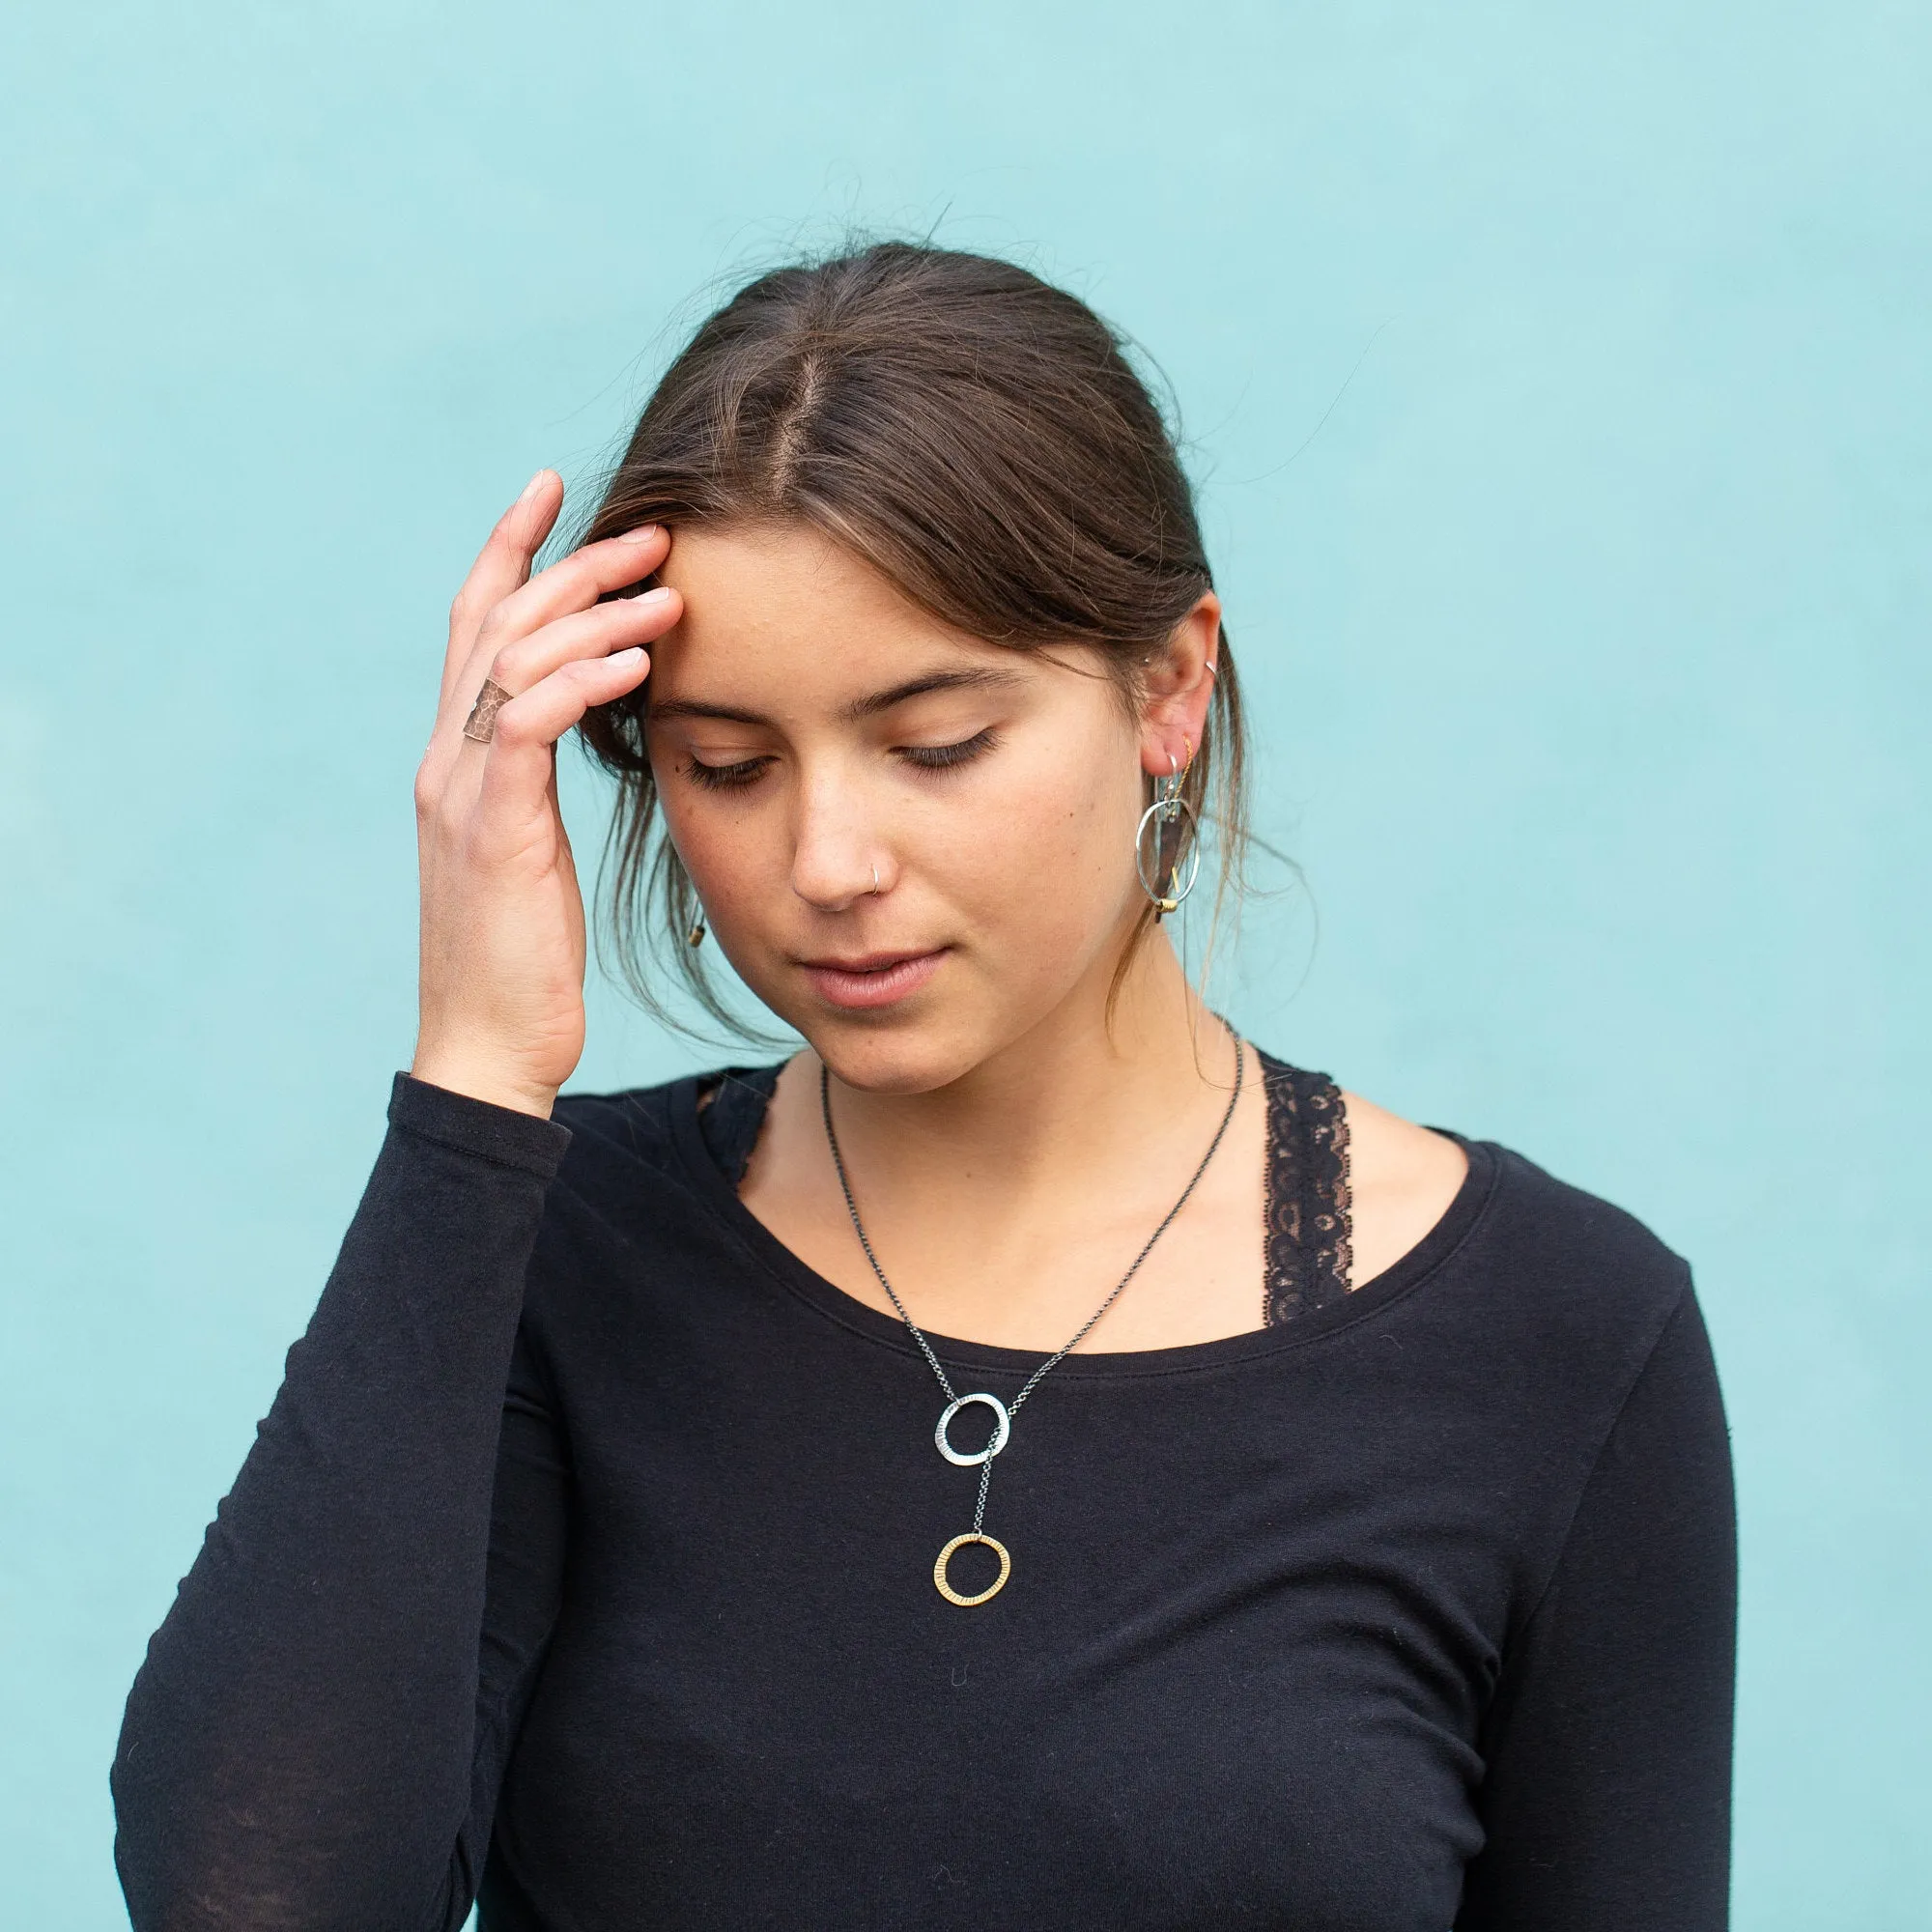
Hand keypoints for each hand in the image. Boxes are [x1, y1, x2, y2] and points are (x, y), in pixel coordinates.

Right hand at [409, 471, 681, 1116]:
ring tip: (669, 592)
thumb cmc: (523, 956)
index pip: (474, 627)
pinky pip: (527, 727)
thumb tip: (589, 726)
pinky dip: (582, 684)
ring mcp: (462, 793)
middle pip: (497, 624)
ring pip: (515, 661)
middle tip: (650, 533)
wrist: (490, 1044)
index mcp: (458, 759)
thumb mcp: (530, 848)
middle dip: (570, 565)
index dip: (508, 551)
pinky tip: (638, 664)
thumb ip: (537, 780)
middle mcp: (447, 761)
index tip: (552, 492)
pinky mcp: (493, 831)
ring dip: (595, 616)